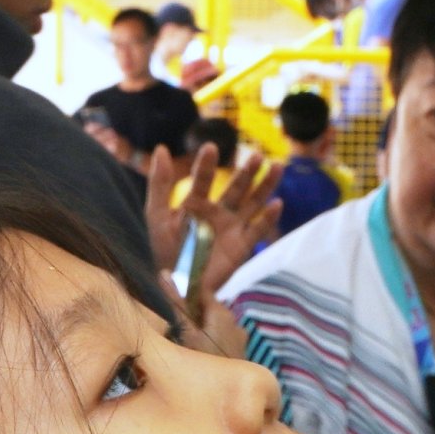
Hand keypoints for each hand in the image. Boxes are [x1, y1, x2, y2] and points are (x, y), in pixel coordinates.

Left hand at [146, 141, 280, 287]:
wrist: (180, 285)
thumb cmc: (167, 251)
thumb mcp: (157, 216)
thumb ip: (159, 184)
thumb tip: (160, 149)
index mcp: (197, 203)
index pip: (204, 179)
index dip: (207, 165)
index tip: (210, 147)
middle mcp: (218, 211)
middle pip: (236, 187)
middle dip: (246, 172)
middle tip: (257, 155)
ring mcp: (232, 227)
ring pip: (253, 202)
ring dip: (265, 185)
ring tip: (276, 166)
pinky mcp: (242, 245)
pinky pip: (258, 230)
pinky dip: (269, 218)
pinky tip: (277, 203)